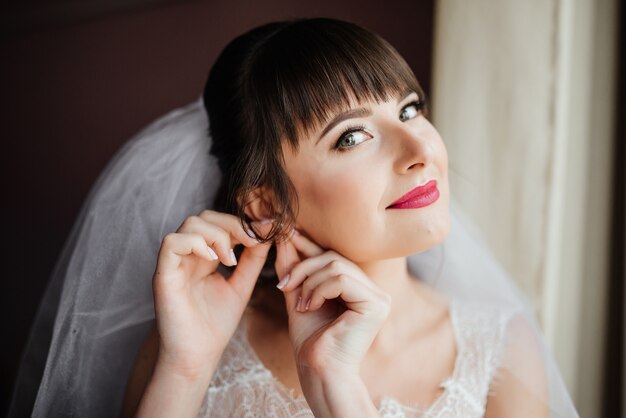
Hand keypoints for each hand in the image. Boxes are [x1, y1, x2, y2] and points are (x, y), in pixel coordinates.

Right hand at [152, 210, 271, 376]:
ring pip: (190, 224)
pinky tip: (213, 260)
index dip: (241, 223)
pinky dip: (195, 243)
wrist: (197, 356)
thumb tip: (267, 233)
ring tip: (230, 259)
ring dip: (217, 234)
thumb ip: (252, 260)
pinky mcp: (163, 275)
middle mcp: (187, 256)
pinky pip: (172, 243)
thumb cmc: (215, 325)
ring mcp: (174, 263)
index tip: (265, 231)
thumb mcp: (241, 285)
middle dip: (232, 224)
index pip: (218, 223)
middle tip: (251, 241)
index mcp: (204, 257)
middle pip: (204, 217)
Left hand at [274, 230, 390, 378]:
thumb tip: (284, 237)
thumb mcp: (298, 296)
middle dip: (303, 266)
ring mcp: (378, 297)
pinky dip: (319, 290)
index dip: (308, 244)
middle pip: (334, 256)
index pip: (333, 256)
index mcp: (359, 288)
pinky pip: (341, 279)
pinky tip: (311, 307)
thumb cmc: (310, 341)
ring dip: (309, 282)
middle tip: (284, 285)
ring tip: (300, 304)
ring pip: (336, 265)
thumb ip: (295, 269)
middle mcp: (373, 290)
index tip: (284, 234)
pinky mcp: (376, 304)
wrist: (319, 371)